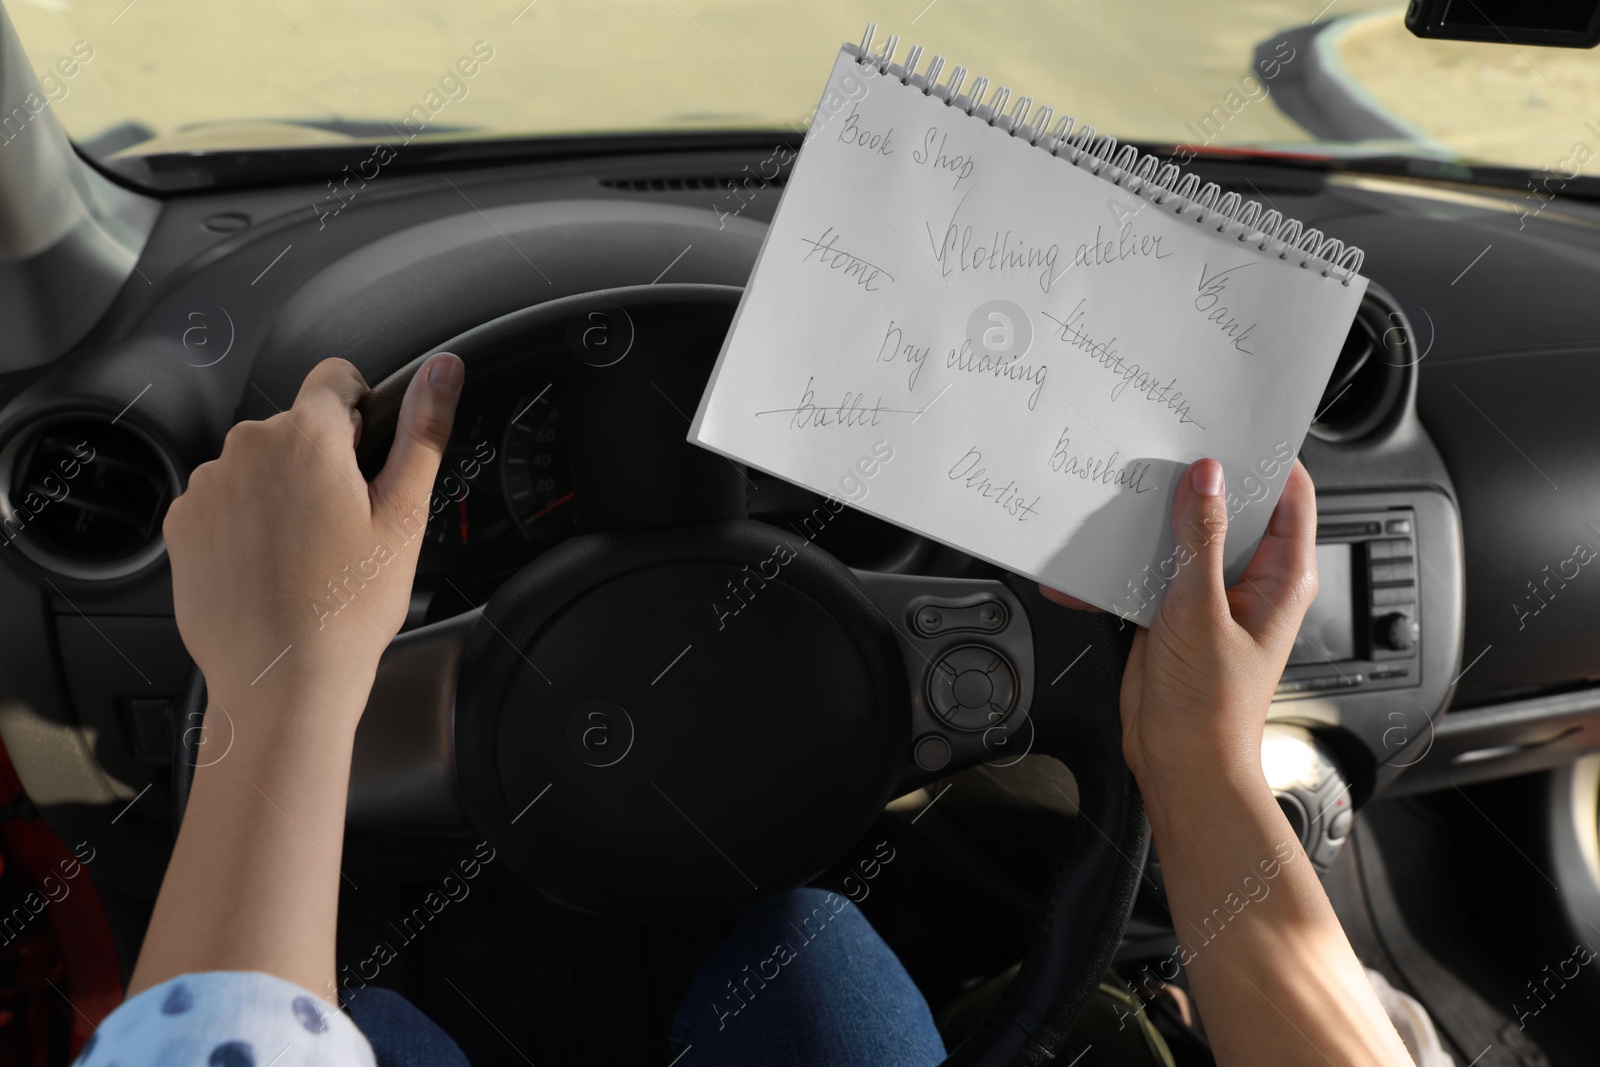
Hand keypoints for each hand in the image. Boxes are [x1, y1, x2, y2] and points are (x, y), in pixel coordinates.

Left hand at [163, 354, 463, 732]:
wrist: (282, 681)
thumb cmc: (346, 608)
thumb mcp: (405, 516)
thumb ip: (424, 430)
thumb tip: (444, 369)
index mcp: (307, 437)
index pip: (336, 376)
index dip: (362, 413)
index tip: (367, 459)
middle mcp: (246, 449)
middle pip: (297, 427)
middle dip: (323, 462)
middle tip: (346, 526)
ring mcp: (208, 487)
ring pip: (260, 466)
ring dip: (282, 493)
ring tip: (307, 554)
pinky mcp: (184, 524)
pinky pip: (225, 502)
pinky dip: (247, 524)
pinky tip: (272, 568)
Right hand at [1041, 458, 1317, 790]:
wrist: (1178, 764)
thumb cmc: (1212, 710)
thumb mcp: (1202, 613)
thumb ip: (1201, 540)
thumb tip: (1207, 479)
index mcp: (1283, 577)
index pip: (1289, 493)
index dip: (1265, 456)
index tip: (1230, 428)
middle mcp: (1251, 581)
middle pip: (1231, 507)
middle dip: (1199, 481)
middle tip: (1167, 452)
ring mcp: (1210, 595)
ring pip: (1187, 534)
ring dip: (1156, 520)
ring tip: (1128, 494)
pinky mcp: (1172, 610)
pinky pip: (1152, 566)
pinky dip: (1127, 557)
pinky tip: (1102, 553)